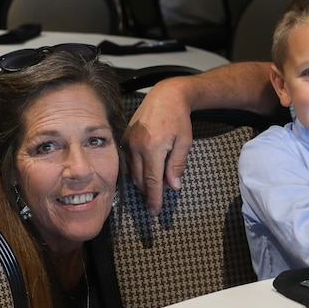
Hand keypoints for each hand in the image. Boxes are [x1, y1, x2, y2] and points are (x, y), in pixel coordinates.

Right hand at [123, 82, 194, 213]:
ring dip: (142, 183)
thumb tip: (173, 187)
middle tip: (155, 203)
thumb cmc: (178, 118)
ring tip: (153, 187)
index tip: (154, 212)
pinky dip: (135, 171)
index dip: (154, 198)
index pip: (152, 181)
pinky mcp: (124, 138)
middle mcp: (136, 146)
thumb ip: (177, 165)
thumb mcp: (184, 142)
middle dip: (148, 193)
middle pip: (140, 179)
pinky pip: (127, 162)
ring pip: (132, 172)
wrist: (166, 96)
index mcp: (153, 148)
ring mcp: (128, 141)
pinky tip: (145, 173)